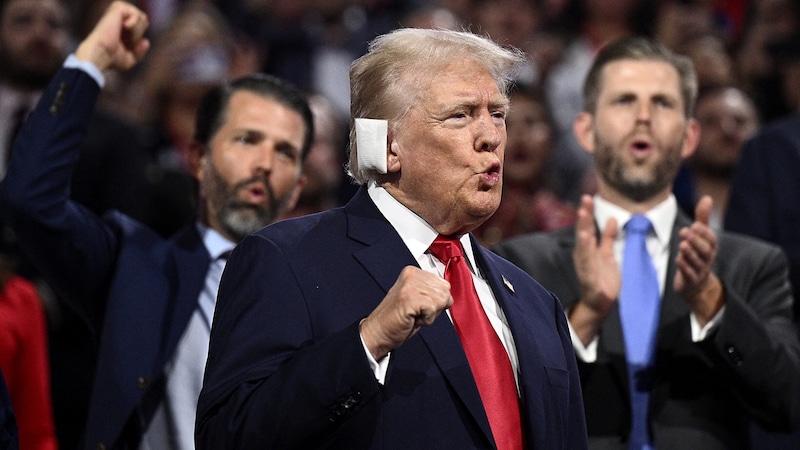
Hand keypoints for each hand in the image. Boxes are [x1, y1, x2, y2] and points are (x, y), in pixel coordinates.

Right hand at [75, 1, 149, 71]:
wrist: (101, 55)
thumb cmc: (111, 59)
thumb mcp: (129, 59)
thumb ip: (139, 52)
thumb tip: (146, 41)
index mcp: (120, 25)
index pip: (142, 24)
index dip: (138, 37)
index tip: (126, 46)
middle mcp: (118, 16)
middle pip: (144, 20)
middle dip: (138, 35)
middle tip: (124, 41)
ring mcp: (117, 11)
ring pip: (142, 18)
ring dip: (136, 32)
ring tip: (122, 35)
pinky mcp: (117, 8)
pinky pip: (137, 15)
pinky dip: (134, 26)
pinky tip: (123, 27)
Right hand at [360, 266, 452, 360]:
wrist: (379, 332)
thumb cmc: (397, 319)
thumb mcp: (418, 299)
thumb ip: (432, 292)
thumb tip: (449, 296)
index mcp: (413, 272)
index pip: (444, 284)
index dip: (436, 300)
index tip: (419, 305)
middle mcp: (411, 274)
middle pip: (445, 292)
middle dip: (435, 307)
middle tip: (416, 311)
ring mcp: (410, 285)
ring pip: (441, 300)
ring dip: (430, 314)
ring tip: (414, 314)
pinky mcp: (409, 297)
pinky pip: (433, 309)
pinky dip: (427, 319)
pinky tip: (412, 318)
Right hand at [569, 195, 618, 344]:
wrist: (599, 303)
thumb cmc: (602, 278)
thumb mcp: (607, 254)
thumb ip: (608, 237)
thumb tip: (612, 218)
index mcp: (587, 249)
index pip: (587, 227)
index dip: (587, 213)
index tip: (588, 197)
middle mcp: (583, 257)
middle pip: (583, 235)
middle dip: (583, 221)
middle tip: (584, 204)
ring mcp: (585, 269)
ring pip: (583, 253)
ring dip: (583, 241)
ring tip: (585, 229)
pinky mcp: (590, 282)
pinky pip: (588, 271)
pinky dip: (587, 264)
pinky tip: (588, 257)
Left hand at [674, 195, 723, 323]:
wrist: (695, 284)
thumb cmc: (696, 255)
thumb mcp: (699, 236)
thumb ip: (702, 218)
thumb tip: (707, 198)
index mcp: (710, 247)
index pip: (711, 239)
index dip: (704, 233)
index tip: (695, 225)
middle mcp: (707, 259)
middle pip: (706, 250)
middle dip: (696, 241)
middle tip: (685, 232)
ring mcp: (700, 270)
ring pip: (698, 262)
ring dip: (690, 253)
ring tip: (682, 244)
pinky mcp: (691, 280)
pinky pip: (690, 274)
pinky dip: (685, 267)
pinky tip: (678, 259)